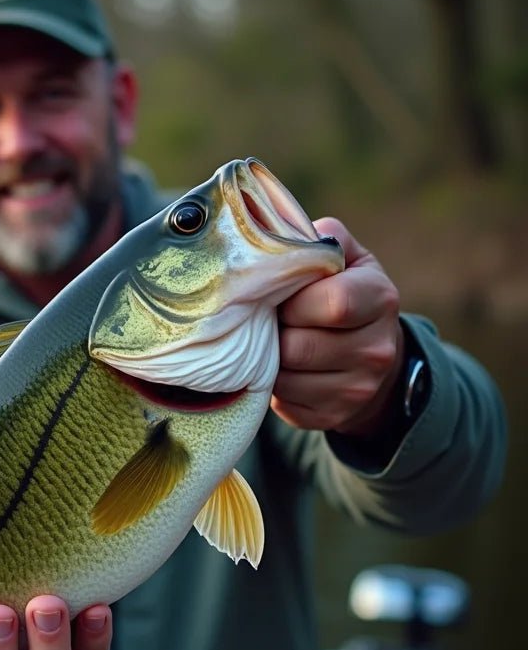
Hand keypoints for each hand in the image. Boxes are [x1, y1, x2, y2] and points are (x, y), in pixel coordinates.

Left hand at [272, 217, 403, 436]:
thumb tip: (279, 232)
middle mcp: (378, 349)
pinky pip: (284, 406)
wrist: (370, 356)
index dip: (295, 300)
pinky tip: (281, 370)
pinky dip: (273, 388)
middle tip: (272, 321)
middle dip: (275, 332)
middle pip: (300, 347)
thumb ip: (318, 238)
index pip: (333, 303)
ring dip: (269, 360)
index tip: (282, 296)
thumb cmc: (342, 293)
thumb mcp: (343, 258)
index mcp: (380, 298)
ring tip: (274, 343)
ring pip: (286, 379)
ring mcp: (358, 389)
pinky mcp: (333, 417)